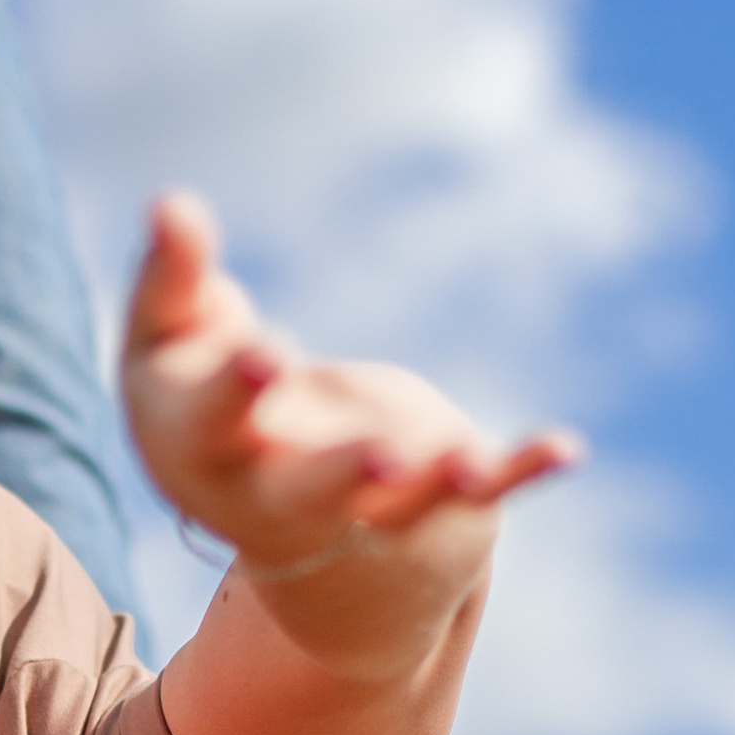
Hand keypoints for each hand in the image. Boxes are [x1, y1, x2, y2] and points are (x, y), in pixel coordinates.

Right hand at [122, 193, 576, 646]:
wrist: (289, 534)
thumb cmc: (213, 416)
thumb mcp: (174, 349)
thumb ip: (172, 281)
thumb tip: (170, 200)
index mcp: (206, 452)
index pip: (213, 426)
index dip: (236, 393)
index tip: (266, 353)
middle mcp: (279, 495)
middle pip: (306, 495)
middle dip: (342, 473)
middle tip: (382, 457)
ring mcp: (358, 508)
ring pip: (394, 507)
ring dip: (430, 486)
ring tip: (467, 464)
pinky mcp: (426, 506)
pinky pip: (476, 495)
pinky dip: (518, 471)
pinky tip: (564, 447)